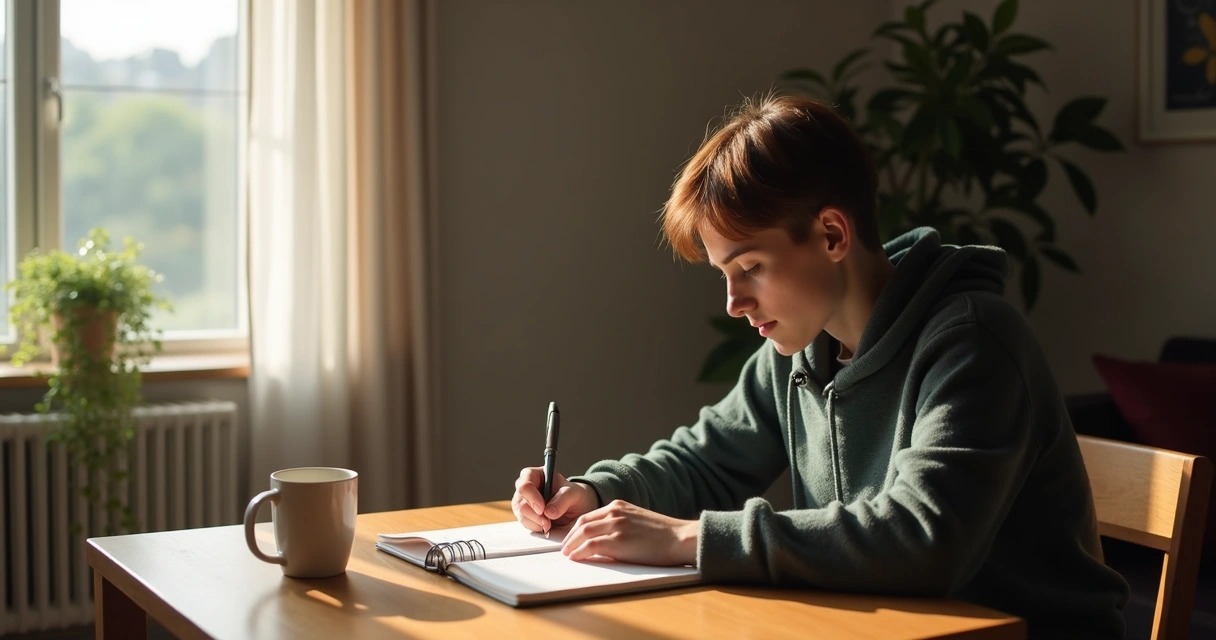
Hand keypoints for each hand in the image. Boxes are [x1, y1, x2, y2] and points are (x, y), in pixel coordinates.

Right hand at [512, 466, 598, 532]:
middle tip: (548, 523)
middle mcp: (525, 488)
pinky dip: (536, 527)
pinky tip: (546, 526)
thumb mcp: (574, 493)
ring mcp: (523, 502)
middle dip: (534, 515)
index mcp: (534, 475)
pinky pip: (525, 524)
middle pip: (520, 502)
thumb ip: (563, 499)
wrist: (576, 508)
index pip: (525, 485)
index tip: (542, 509)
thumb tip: (548, 512)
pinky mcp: (525, 515)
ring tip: (550, 524)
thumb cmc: (574, 495)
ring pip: (521, 515)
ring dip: (535, 523)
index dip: (532, 498)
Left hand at [560, 499, 698, 565]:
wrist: (680, 538)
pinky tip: (575, 557)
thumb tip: (605, 541)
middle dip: (570, 536)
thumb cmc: (664, 535)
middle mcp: (615, 512)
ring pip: (583, 533)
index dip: (576, 529)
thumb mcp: (638, 522)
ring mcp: (616, 525)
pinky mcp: (618, 540)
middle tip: (564, 548)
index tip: (571, 539)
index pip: (589, 516)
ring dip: (571, 545)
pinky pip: (591, 545)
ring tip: (567, 554)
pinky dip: (579, 552)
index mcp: (619, 506)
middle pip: (582, 523)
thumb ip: (621, 525)